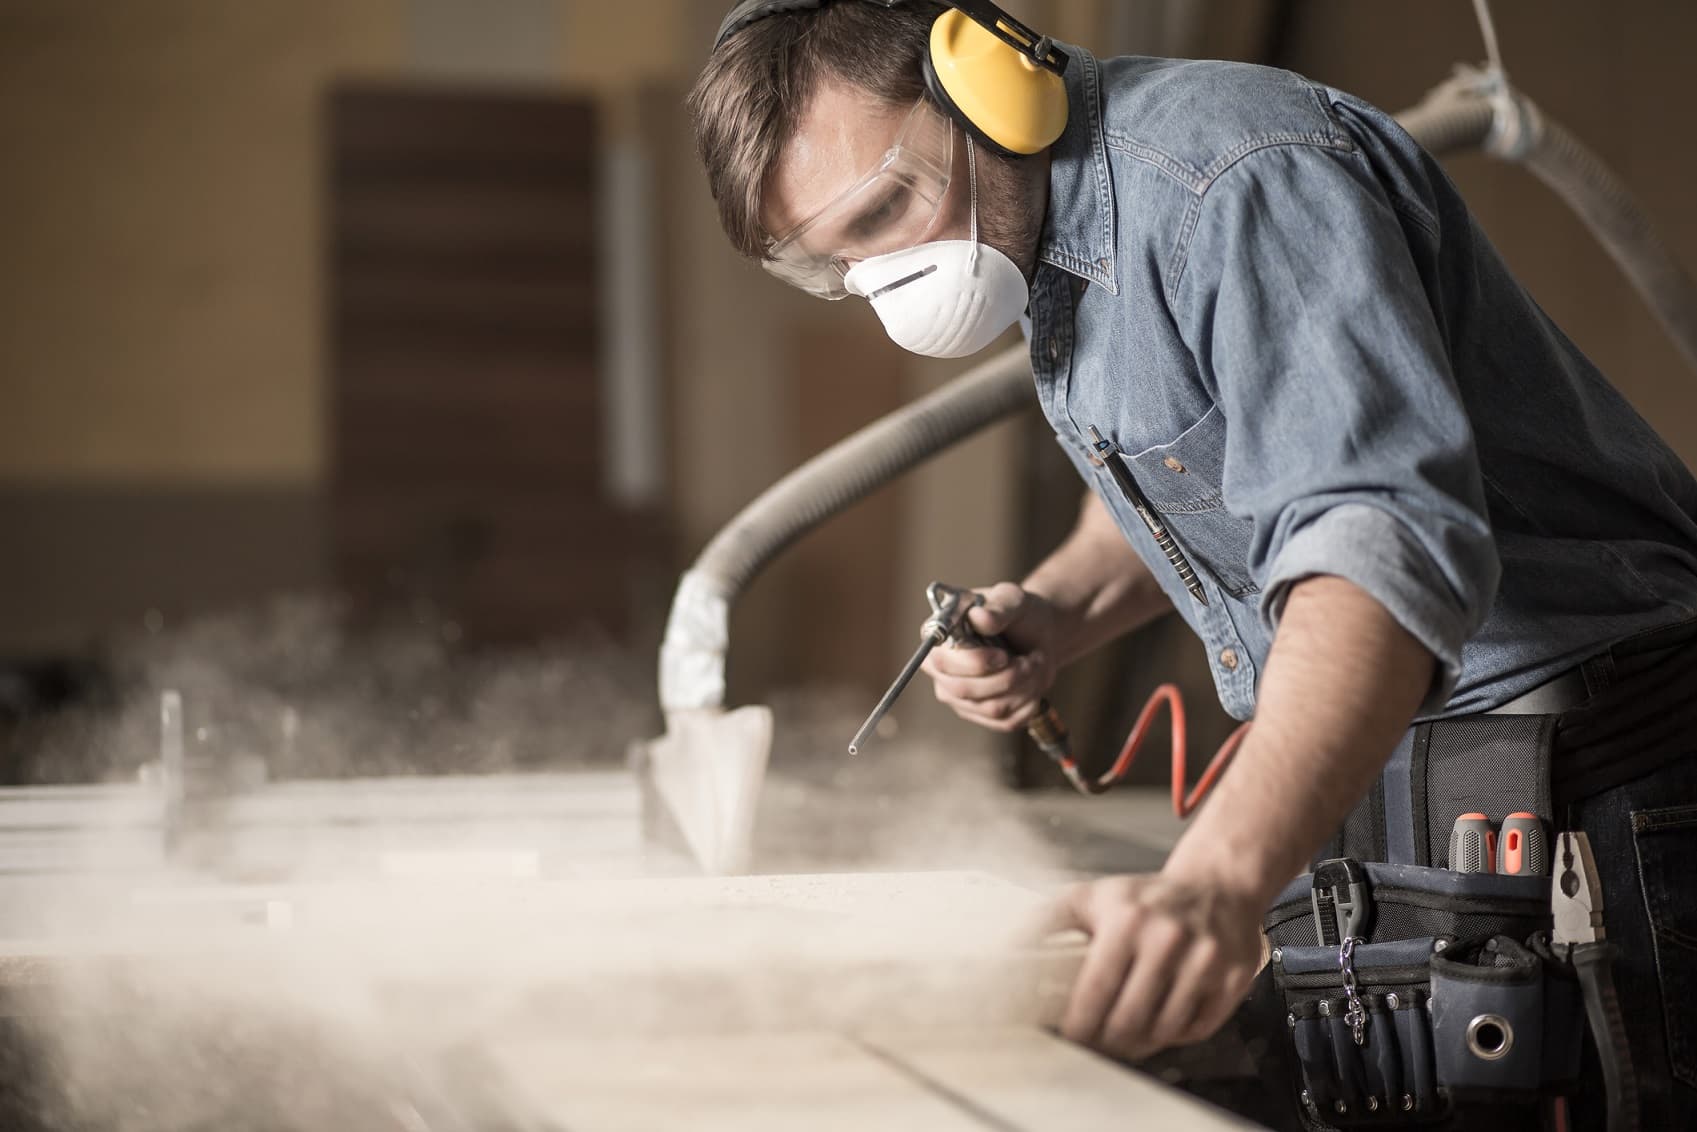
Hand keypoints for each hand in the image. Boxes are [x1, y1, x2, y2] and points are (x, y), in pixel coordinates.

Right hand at [920, 582, 1060, 732]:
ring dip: (1024, 686)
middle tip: (1030, 660)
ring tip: (1035, 664)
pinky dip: (1029, 703)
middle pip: (963, 690)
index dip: (974, 663)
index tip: (1003, 654)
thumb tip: (979, 616)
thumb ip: (998, 608)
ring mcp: (958, 696)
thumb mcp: (1014, 601)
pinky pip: (1006, 721)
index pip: (940, 662)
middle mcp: (940, 670)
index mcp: (939, 637)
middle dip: (1006, 677)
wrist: (1040, 636)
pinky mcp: (980, 715)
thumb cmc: (1020, 614)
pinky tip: (1032, 683)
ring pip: (991, 707)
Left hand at [1042, 872, 1265, 1061]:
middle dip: (1107, 1042)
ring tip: (1127, 1034)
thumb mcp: (1091, 896)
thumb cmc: (1146, 897)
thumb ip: (1044, 921)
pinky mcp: (1233, 977)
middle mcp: (1168, 939)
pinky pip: (1197, 1028)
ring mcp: (1205, 960)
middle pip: (1128, 1020)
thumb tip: (1005, 950)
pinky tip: (1163, 1018)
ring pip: (1162, 1031)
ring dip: (1140, 1042)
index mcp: (1127, 921)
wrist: (1217, 884)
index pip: (1095, 992)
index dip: (1079, 1025)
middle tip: (1098, 1043)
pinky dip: (1176, 1033)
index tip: (1072, 1036)